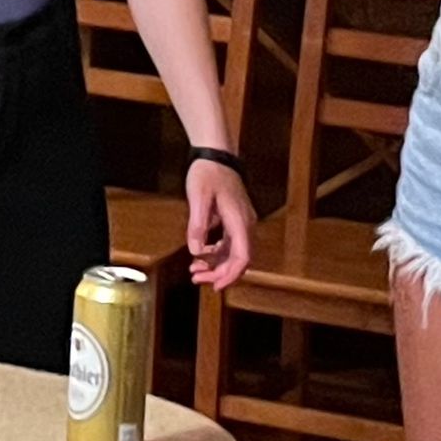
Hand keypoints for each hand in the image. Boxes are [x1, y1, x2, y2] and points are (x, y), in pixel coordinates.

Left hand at [186, 159, 253, 290]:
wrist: (215, 153)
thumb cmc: (207, 173)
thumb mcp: (198, 197)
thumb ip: (197, 224)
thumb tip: (195, 251)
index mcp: (240, 221)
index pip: (242, 257)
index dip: (230, 275)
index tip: (215, 286)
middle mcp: (245, 224)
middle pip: (239, 260)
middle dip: (219, 273)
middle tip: (196, 279)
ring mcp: (241, 222)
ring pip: (233, 253)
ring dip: (216, 265)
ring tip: (194, 271)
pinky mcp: (234, 219)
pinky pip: (229, 244)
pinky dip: (216, 253)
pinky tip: (200, 255)